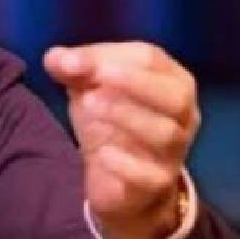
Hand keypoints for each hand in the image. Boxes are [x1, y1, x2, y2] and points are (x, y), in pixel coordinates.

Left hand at [43, 42, 199, 238]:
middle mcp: (183, 115)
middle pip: (175, 95)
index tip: (72, 63)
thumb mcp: (89, 88)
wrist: (117, 180)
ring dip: (126, 116)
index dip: (111, 56)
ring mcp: (174, 151)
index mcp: (169, 80)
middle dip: (134, 83)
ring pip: (164, 133)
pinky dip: (127, 163)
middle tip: (95, 81)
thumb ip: (72, 68)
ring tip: (89, 106)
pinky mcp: (158, 182)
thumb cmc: (109, 121)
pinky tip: (103, 153)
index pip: (150, 59)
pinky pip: (151, 175)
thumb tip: (56, 58)